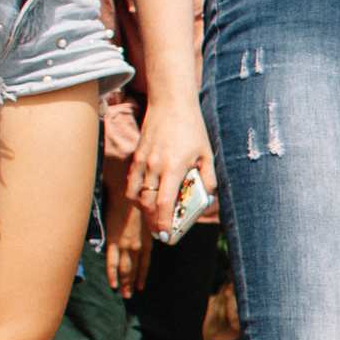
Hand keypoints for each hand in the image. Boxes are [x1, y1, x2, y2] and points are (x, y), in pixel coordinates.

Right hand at [105, 195, 150, 297]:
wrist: (125, 197)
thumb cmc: (136, 207)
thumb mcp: (146, 222)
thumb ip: (144, 235)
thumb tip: (142, 242)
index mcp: (146, 242)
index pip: (145, 264)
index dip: (142, 276)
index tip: (140, 287)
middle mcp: (137, 246)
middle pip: (134, 269)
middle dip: (131, 283)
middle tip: (129, 295)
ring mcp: (124, 245)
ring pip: (125, 269)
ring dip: (124, 283)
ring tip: (123, 294)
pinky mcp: (112, 241)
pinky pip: (112, 262)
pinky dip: (113, 274)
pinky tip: (113, 284)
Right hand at [126, 97, 214, 234]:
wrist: (171, 103)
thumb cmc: (192, 129)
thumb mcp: (207, 154)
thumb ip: (208, 179)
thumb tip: (206, 200)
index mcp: (173, 167)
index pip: (164, 202)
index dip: (163, 222)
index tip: (165, 236)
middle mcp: (154, 166)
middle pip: (146, 203)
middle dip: (152, 222)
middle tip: (160, 234)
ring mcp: (142, 161)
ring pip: (135, 194)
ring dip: (143, 209)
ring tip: (153, 217)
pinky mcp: (136, 156)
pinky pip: (131, 182)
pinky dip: (137, 194)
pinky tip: (147, 197)